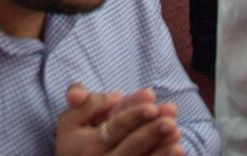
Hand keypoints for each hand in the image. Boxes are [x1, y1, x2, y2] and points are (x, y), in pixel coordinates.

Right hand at [55, 84, 183, 155]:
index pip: (115, 127)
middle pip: (130, 146)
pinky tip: (178, 150)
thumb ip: (85, 103)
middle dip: (151, 133)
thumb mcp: (69, 120)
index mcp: (89, 145)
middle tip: (170, 120)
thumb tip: (114, 96)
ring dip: (161, 151)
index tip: (152, 104)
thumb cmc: (73, 141)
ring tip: (177, 135)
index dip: (133, 115)